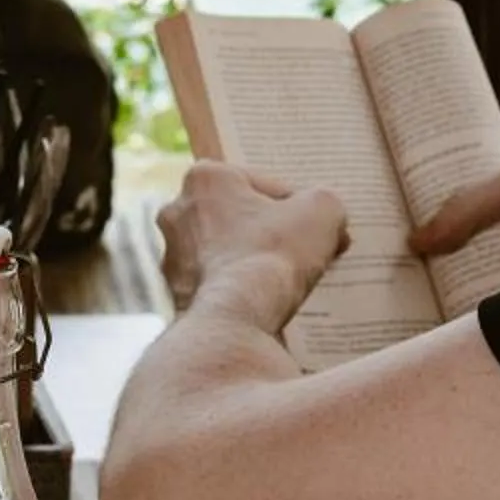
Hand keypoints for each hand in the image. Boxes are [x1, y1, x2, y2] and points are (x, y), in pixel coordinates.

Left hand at [158, 162, 348, 334]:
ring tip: (287, 283)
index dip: (298, 206)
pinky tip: (265, 305)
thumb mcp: (322, 211)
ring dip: (253, 263)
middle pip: (240, 218)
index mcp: (206, 178)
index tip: (314, 227)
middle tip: (303, 252)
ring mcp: (173, 257)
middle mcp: (178, 212)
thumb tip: (326, 217)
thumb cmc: (273, 255)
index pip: (265, 185)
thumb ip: (326, 202)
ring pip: (227, 253)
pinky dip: (238, 293)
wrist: (236, 320)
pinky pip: (217, 287)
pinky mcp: (176, 295)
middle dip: (271, 233)